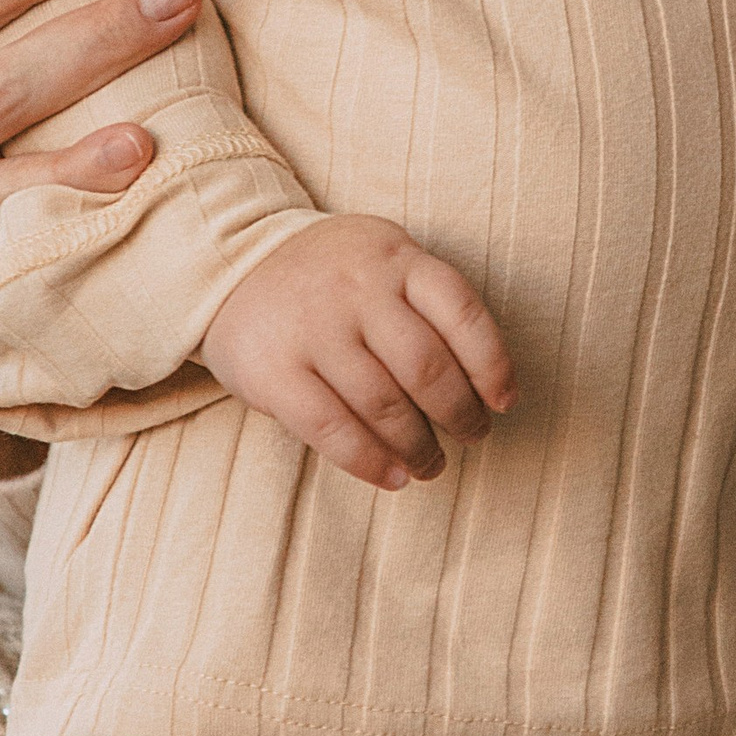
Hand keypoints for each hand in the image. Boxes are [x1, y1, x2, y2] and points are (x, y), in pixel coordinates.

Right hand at [201, 218, 517, 493]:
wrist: (231, 261)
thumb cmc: (329, 274)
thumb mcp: (382, 259)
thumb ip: (424, 303)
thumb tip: (483, 385)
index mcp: (396, 258)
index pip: (463, 313)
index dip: (493, 365)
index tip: (504, 402)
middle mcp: (358, 289)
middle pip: (427, 368)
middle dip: (460, 415)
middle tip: (472, 438)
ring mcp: (314, 329)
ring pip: (384, 405)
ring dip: (418, 448)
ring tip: (431, 465)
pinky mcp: (274, 371)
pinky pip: (333, 430)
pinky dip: (371, 462)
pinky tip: (393, 477)